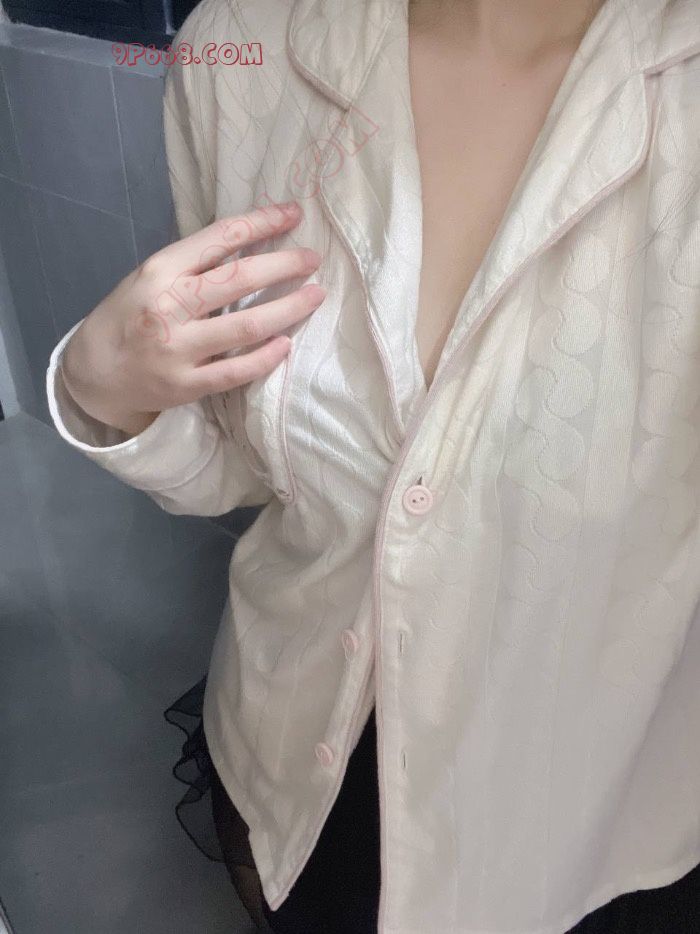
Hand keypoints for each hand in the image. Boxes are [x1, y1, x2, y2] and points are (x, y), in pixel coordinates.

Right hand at [60, 201, 324, 435]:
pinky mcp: (186, 385)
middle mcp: (168, 307)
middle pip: (240, 279)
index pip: (220, 237)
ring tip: (315, 296)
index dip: (263, 222)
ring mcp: (178, 349)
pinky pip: (237, 370)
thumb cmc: (129, 315)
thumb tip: (254, 243)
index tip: (293, 214)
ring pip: (246, 326)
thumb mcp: (151, 277)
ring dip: (288, 308)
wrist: (94, 371)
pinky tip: (286, 343)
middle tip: (313, 259)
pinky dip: (267, 357)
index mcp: (160, 271)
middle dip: (285, 265)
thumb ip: (194, 264)